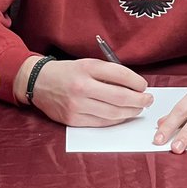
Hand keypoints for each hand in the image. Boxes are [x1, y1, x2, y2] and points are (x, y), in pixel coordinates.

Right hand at [15, 57, 150, 126]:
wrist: (38, 83)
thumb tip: (134, 85)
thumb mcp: (87, 64)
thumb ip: (109, 73)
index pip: (120, 75)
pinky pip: (101, 123)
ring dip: (130, 112)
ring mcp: (77, 105)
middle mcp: (82, 86)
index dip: (137, 82)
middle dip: (139, 100)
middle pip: (119, 97)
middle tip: (148, 100)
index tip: (144, 85)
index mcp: (87, 67)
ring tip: (138, 108)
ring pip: (112, 113)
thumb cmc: (67, 72)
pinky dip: (116, 120)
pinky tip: (122, 115)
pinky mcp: (73, 120)